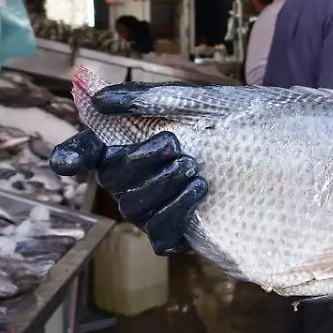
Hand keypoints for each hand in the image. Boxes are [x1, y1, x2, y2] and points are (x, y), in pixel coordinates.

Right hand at [49, 86, 207, 255]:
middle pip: (112, 179)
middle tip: (174, 144)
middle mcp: (130, 182)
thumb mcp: (187, 101)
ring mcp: (149, 211)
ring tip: (192, 166)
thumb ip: (144, 97)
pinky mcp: (172, 235)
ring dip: (163, 183)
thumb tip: (99, 100)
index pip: (85, 152)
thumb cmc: (220, 123)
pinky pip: (160, 234)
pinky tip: (199, 189)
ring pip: (134, 207)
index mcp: (125, 146)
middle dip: (140, 160)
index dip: (73, 155)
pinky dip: (177, 210)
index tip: (69, 160)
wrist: (264, 152)